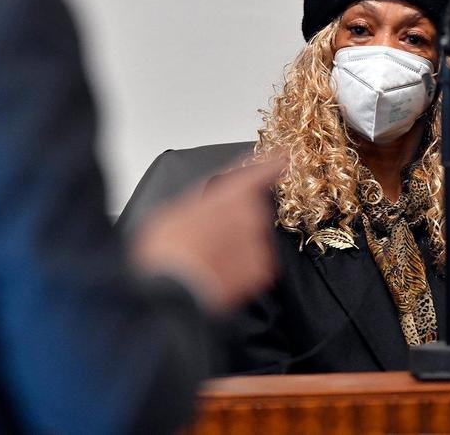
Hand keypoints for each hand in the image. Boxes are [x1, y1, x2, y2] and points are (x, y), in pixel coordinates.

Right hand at [130, 155, 284, 313]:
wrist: (171, 291)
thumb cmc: (166, 251)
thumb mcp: (172, 213)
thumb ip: (199, 203)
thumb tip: (204, 207)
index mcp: (227, 196)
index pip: (256, 174)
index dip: (270, 165)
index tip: (283, 157)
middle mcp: (249, 217)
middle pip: (251, 210)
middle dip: (234, 220)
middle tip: (206, 237)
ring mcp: (257, 244)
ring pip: (253, 238)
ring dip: (236, 245)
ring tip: (208, 260)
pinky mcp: (261, 271)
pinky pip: (255, 263)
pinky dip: (241, 267)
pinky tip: (218, 273)